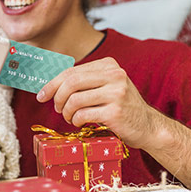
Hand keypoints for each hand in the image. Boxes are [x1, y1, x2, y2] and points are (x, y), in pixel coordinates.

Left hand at [37, 57, 158, 149]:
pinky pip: (83, 115)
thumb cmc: (121, 107)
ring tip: (70, 118)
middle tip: (57, 109)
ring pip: (75, 100)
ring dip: (67, 112)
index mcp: (109, 65)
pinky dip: (76, 121)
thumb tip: (51, 85)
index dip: (52, 83)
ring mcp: (116, 93)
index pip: (72, 71)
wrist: (148, 126)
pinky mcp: (115, 112)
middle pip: (71, 82)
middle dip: (57, 97)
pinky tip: (81, 123)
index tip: (42, 95)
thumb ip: (85, 82)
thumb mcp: (107, 87)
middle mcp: (114, 75)